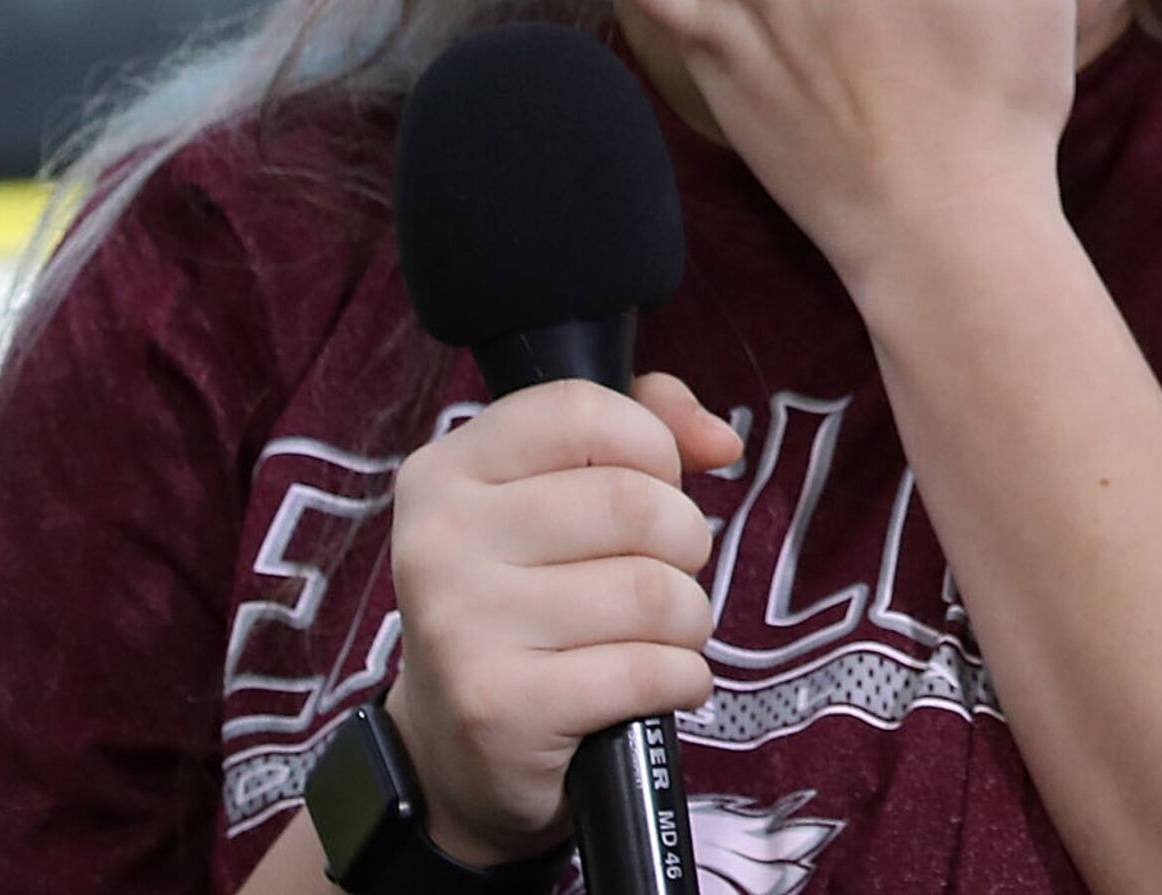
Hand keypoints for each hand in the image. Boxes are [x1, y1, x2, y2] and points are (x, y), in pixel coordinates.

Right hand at [385, 374, 742, 864]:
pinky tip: (654, 686)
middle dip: (685, 542)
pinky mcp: (500, 708)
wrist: (455, 752)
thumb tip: (720, 442)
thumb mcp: (558, 492)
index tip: (656, 482)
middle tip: (663, 574)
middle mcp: (440, 543)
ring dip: (688, 619)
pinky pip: (649, 669)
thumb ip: (643, 425)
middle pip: (634, 504)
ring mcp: (463, 628)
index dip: (652, 444)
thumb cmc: (528, 601)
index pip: (582, 410)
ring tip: (657, 635)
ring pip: (653, 591)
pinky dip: (681, 678)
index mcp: (446, 473)